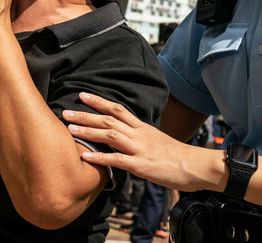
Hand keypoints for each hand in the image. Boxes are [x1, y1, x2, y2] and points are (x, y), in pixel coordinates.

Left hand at [62, 93, 224, 192]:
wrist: (196, 166)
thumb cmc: (176, 156)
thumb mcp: (155, 140)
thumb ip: (138, 137)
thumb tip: (124, 137)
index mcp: (142, 127)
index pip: (117, 109)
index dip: (99, 101)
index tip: (82, 95)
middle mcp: (138, 134)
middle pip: (108, 119)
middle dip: (86, 115)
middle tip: (66, 111)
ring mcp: (139, 149)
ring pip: (110, 135)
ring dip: (88, 132)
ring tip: (70, 129)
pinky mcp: (141, 165)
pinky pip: (117, 160)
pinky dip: (100, 158)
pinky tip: (86, 157)